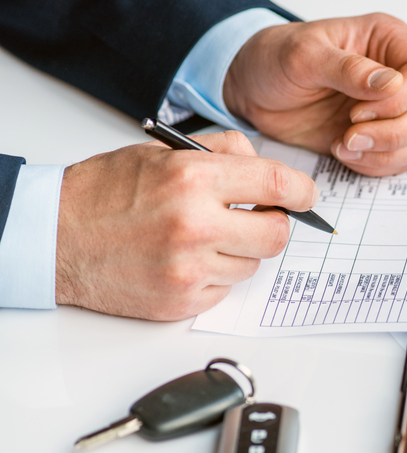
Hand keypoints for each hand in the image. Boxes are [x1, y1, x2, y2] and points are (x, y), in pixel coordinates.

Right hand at [55, 131, 318, 320]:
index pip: (278, 184)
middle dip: (273, 226)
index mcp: (194, 178)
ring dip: (240, 252)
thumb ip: (223, 152)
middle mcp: (195, 224)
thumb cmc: (106, 192)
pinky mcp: (181, 300)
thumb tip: (267, 167)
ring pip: (253, 264)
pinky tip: (185, 260)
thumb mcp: (164, 152)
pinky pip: (226, 289)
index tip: (305, 196)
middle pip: (277, 235)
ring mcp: (189, 267)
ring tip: (203, 238)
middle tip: (255, 220)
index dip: (302, 192)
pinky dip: (215, 276)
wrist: (55, 236)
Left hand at [223, 13, 406, 176]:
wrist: (254, 90)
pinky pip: (403, 160)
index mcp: (390, 42)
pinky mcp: (383, 137)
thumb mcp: (304, 55)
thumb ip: (348, 69)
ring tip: (344, 146)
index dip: (401, 101)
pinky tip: (345, 153)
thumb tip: (391, 84)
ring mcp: (396, 110)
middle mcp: (401, 75)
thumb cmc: (276, 59)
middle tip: (351, 136)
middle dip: (395, 133)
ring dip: (387, 152)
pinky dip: (377, 165)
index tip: (359, 111)